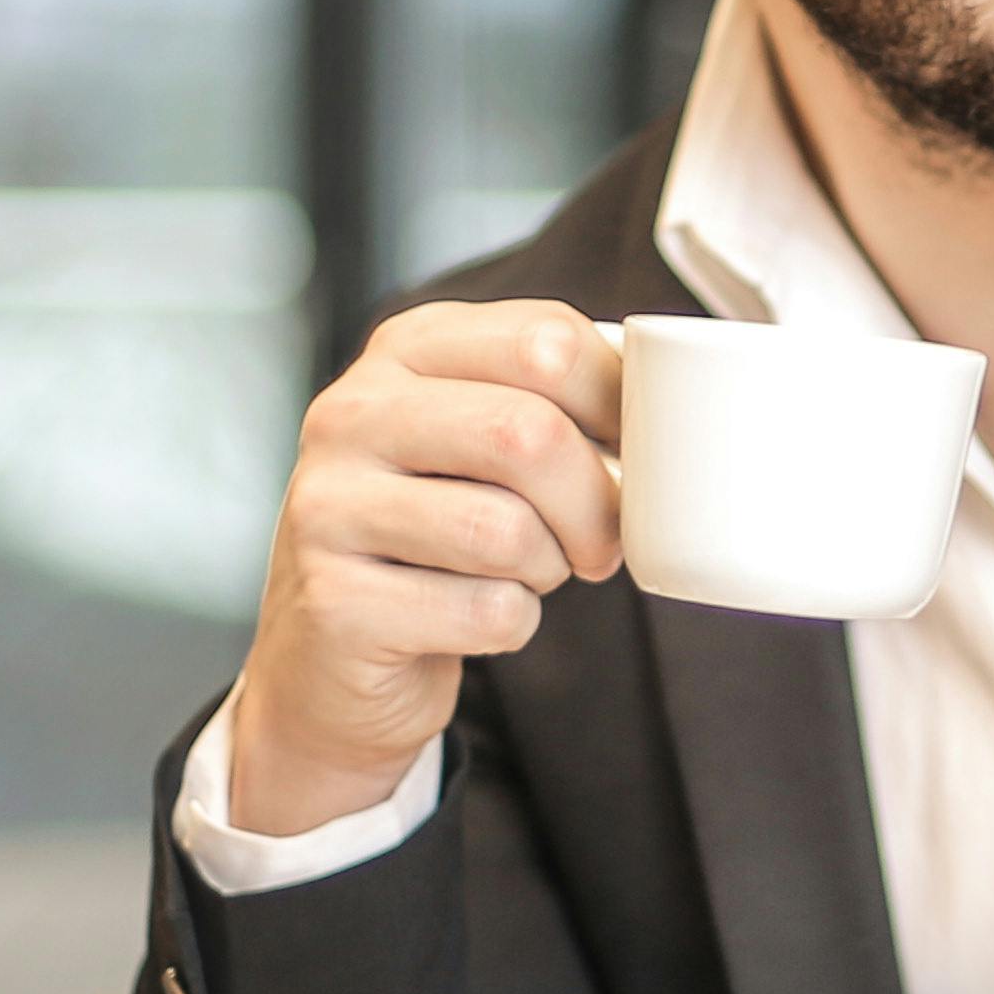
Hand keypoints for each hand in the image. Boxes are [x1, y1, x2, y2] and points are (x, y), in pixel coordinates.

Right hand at [227, 300, 624, 838]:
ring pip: (506, 531)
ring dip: (548, 567)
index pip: (547, 341)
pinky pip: (485, 610)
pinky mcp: (334, 599)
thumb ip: (556, 401)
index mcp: (405, 350)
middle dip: (593, 503)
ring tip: (524, 572)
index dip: (618, 405)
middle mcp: (352, 413)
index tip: (627, 453)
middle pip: (529, 434)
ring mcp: (327, 505)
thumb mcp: (480, 438)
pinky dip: (512, 623)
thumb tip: (666, 411)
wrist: (333, 652)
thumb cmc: (437, 531)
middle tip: (598, 543)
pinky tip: (474, 616)